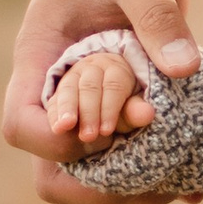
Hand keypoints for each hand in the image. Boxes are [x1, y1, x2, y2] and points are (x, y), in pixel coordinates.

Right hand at [4, 0, 200, 203]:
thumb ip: (156, 16)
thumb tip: (183, 72)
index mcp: (42, 56)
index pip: (22, 125)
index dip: (57, 145)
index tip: (103, 132)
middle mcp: (66, 83)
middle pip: (56, 166)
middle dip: (101, 182)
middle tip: (157, 175)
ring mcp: (101, 91)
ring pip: (101, 166)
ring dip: (138, 182)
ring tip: (188, 179)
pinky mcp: (137, 89)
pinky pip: (142, 145)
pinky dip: (167, 166)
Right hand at [41, 49, 155, 152]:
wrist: (104, 87)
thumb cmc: (123, 101)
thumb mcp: (132, 106)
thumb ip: (136, 111)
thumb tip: (148, 114)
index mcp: (116, 68)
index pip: (114, 86)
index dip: (110, 109)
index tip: (107, 131)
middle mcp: (93, 67)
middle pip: (90, 88)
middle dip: (88, 113)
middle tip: (88, 136)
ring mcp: (74, 75)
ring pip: (69, 89)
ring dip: (66, 109)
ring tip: (64, 127)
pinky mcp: (59, 88)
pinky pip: (54, 98)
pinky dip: (55, 113)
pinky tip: (56, 127)